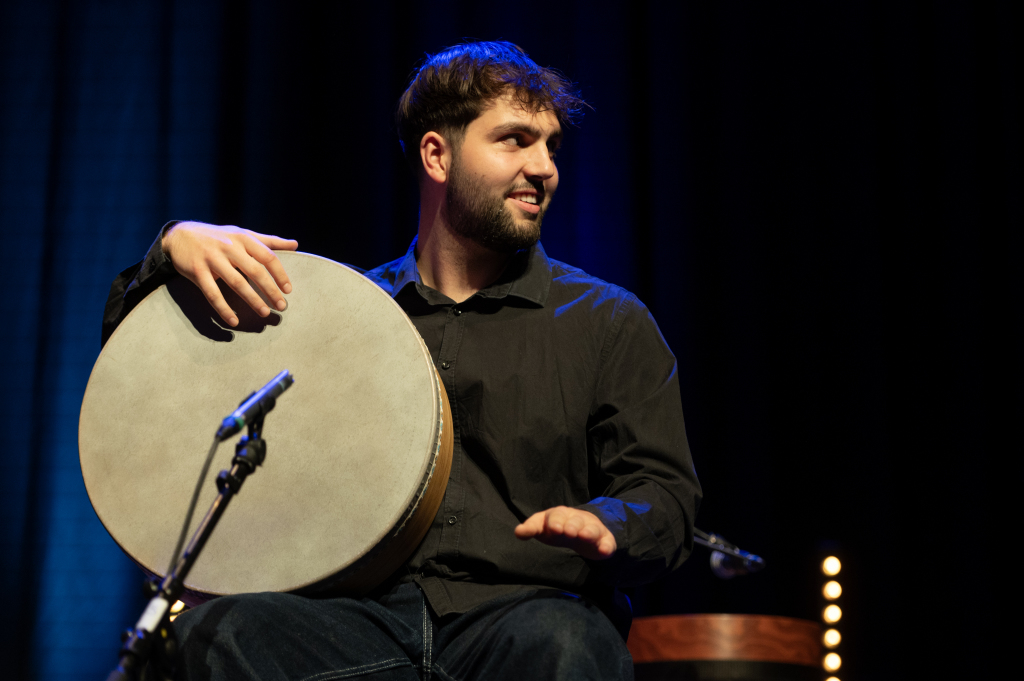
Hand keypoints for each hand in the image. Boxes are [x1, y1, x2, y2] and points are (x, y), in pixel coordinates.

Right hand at [162, 222, 297, 326]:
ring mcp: (212, 259)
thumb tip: (295, 244)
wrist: (180, 235)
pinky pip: (212, 293)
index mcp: (243, 238)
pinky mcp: (197, 271)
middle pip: (255, 271)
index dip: (280, 274)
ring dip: (252, 300)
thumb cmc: (218, 237)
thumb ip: (268, 241)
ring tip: (264, 313)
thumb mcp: (242, 234)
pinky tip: (233, 321)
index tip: (288, 290)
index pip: (267, 257)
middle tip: (282, 307)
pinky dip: (223, 308)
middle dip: (270, 290)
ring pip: (236, 283)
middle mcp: (229, 247)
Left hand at [514, 506, 616, 559]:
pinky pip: (606, 542)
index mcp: (560, 515)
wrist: (582, 530)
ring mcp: (591, 528)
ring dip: (588, 532)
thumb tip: (518, 532)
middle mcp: (577, 519)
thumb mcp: (543, 528)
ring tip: (584, 536)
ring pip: (591, 529)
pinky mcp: (603, 540)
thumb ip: (531, 528)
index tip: (553, 529)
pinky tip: (604, 550)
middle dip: (572, 525)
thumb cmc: (558, 528)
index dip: (555, 522)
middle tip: (569, 532)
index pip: (556, 515)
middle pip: (575, 520)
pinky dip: (606, 546)